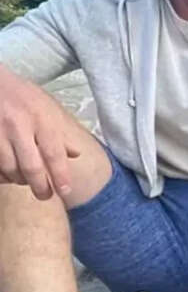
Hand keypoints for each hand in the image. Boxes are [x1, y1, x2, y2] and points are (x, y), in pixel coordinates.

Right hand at [0, 64, 80, 199]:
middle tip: (46, 196)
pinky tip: (8, 175)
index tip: (65, 191)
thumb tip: (76, 155)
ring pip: (10, 169)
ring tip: (27, 181)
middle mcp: (19, 127)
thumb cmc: (23, 96)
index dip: (60, 175)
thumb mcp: (48, 108)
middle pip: (31, 166)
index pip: (54, 153)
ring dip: (20, 180)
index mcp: (41, 119)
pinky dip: (2, 175)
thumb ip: (60, 133)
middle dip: (40, 186)